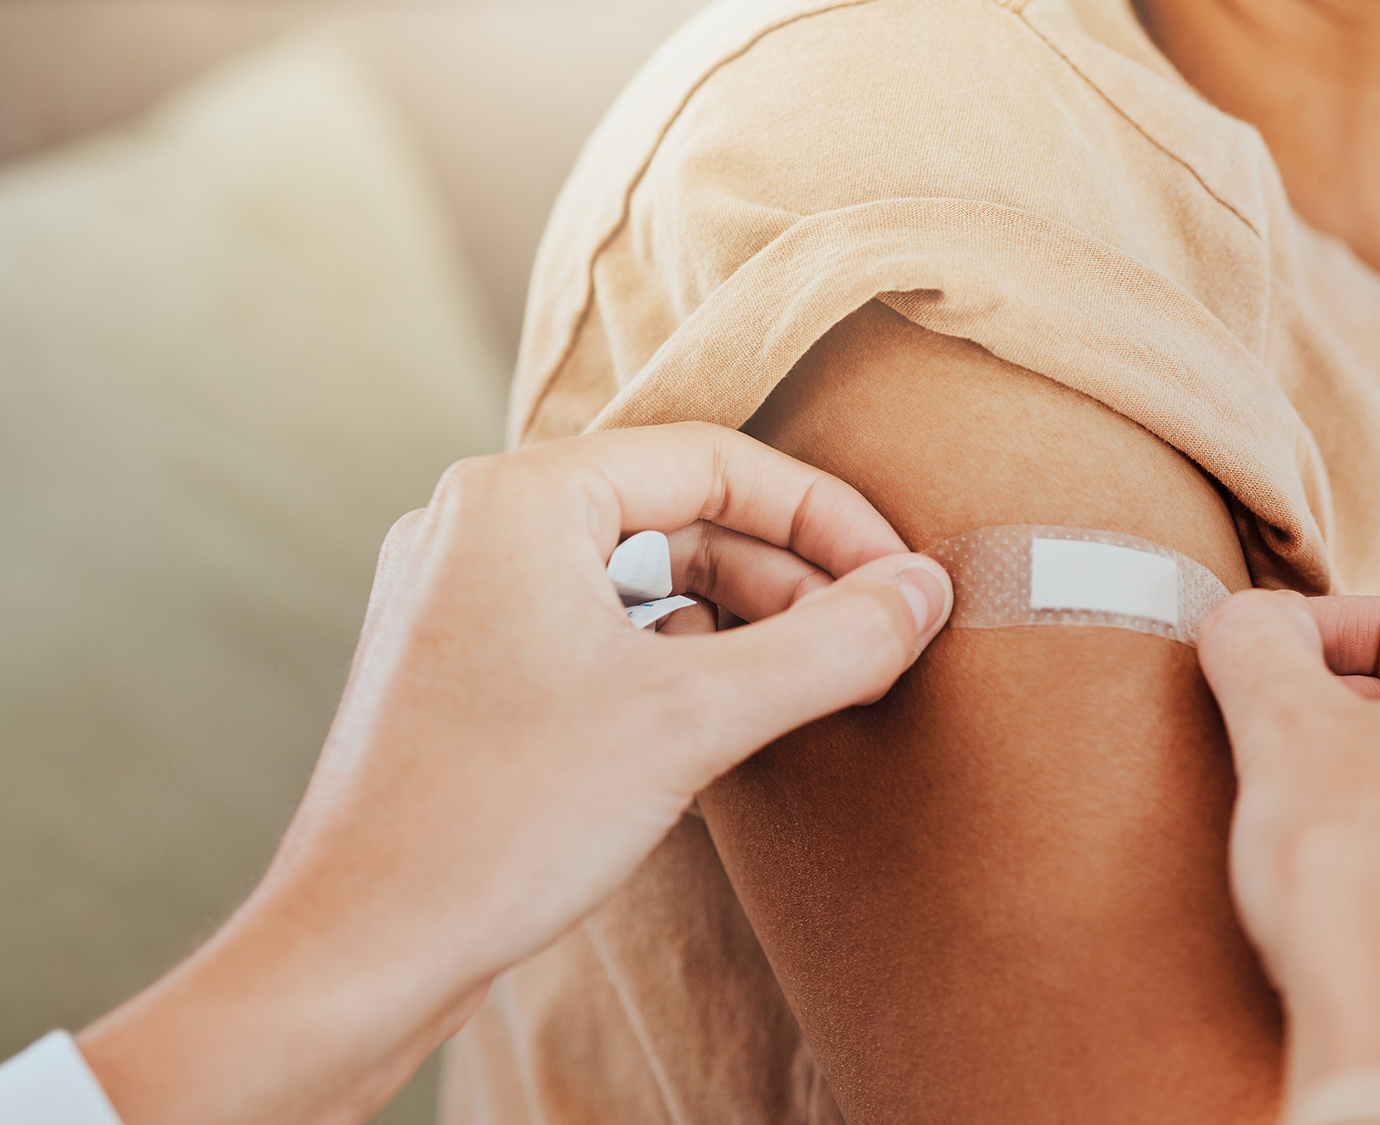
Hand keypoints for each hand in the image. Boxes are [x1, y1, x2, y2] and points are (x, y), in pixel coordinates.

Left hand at [76, 423, 952, 1124]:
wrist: (358, 952)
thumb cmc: (496, 824)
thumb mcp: (693, 721)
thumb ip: (828, 646)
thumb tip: (924, 592)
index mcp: (520, 498)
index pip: (715, 460)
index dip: (828, 516)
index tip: (901, 579)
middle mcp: (481, 525)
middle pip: (680, 510)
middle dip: (791, 569)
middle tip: (875, 632)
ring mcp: (466, 595)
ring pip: (642, 571)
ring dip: (742, 613)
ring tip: (820, 672)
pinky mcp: (467, 664)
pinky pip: (599, 624)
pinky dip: (679, 652)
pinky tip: (730, 705)